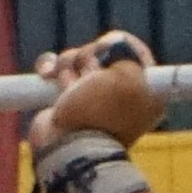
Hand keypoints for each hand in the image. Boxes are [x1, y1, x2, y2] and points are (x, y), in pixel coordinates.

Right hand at [29, 30, 166, 157]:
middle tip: (88, 76)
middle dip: (88, 56)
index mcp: (144, 91)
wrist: (68, 147)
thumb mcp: (128, 78)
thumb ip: (126, 52)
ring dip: (67, 64)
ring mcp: (90, 96)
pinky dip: (49, 67)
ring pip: (76, 59)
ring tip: (65, 84)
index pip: (132, 49)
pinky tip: (46, 74)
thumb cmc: (101, 114)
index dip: (117, 45)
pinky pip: (55, 69)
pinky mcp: (64, 99)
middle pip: (100, 51)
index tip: (108, 52)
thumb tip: (111, 45)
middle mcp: (119, 92)